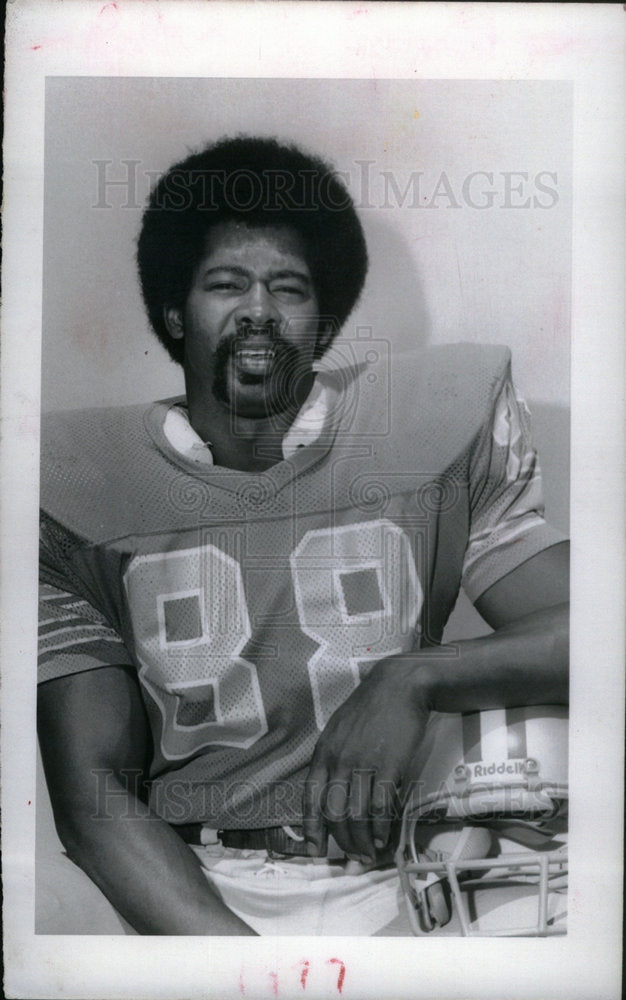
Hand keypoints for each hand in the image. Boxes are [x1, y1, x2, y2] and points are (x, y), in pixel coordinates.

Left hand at [302, 657, 429, 863]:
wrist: (399, 685)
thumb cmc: (369, 707)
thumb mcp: (338, 728)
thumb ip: (331, 756)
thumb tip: (329, 788)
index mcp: (323, 752)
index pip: (310, 798)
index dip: (311, 828)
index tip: (315, 850)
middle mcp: (339, 761)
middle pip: (334, 813)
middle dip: (342, 841)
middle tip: (352, 858)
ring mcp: (364, 763)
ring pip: (357, 814)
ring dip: (362, 841)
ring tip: (368, 855)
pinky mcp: (390, 766)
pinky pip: (382, 806)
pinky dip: (382, 828)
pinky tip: (384, 839)